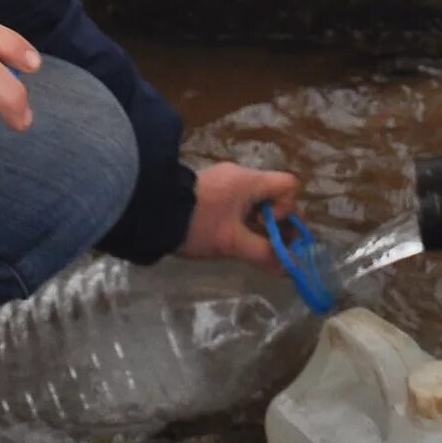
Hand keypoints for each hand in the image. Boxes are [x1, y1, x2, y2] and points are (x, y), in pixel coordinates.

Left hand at [178, 160, 303, 267]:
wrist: (152, 210)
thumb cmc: (198, 224)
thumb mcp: (232, 243)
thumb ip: (264, 254)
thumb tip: (289, 268)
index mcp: (250, 181)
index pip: (289, 184)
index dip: (289, 208)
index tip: (272, 227)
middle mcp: (239, 174)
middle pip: (272, 193)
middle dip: (276, 220)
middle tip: (270, 244)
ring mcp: (222, 178)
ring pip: (253, 198)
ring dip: (257, 221)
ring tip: (247, 244)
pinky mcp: (208, 187)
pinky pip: (236, 199)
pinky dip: (240, 216)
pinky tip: (228, 234)